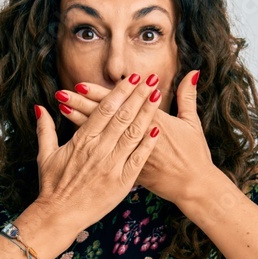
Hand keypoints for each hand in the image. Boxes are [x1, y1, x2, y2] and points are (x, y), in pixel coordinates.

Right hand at [34, 73, 161, 232]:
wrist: (59, 215)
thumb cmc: (51, 186)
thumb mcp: (45, 155)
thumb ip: (45, 129)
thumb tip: (39, 107)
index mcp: (81, 141)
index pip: (104, 109)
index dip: (120, 91)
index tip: (131, 78)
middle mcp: (98, 150)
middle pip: (122, 116)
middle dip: (138, 95)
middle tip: (150, 78)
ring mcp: (111, 166)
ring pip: (133, 133)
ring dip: (147, 113)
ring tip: (158, 96)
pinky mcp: (121, 182)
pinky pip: (138, 158)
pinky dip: (148, 143)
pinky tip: (158, 128)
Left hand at [54, 70, 213, 204]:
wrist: (193, 186)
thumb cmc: (194, 154)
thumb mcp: (192, 123)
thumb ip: (188, 96)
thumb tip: (193, 72)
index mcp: (152, 122)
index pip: (120, 104)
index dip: (99, 94)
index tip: (81, 85)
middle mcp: (135, 138)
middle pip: (104, 117)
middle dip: (82, 104)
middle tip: (63, 93)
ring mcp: (129, 156)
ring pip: (100, 135)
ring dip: (81, 120)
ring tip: (63, 108)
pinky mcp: (127, 171)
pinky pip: (103, 154)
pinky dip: (90, 145)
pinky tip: (75, 136)